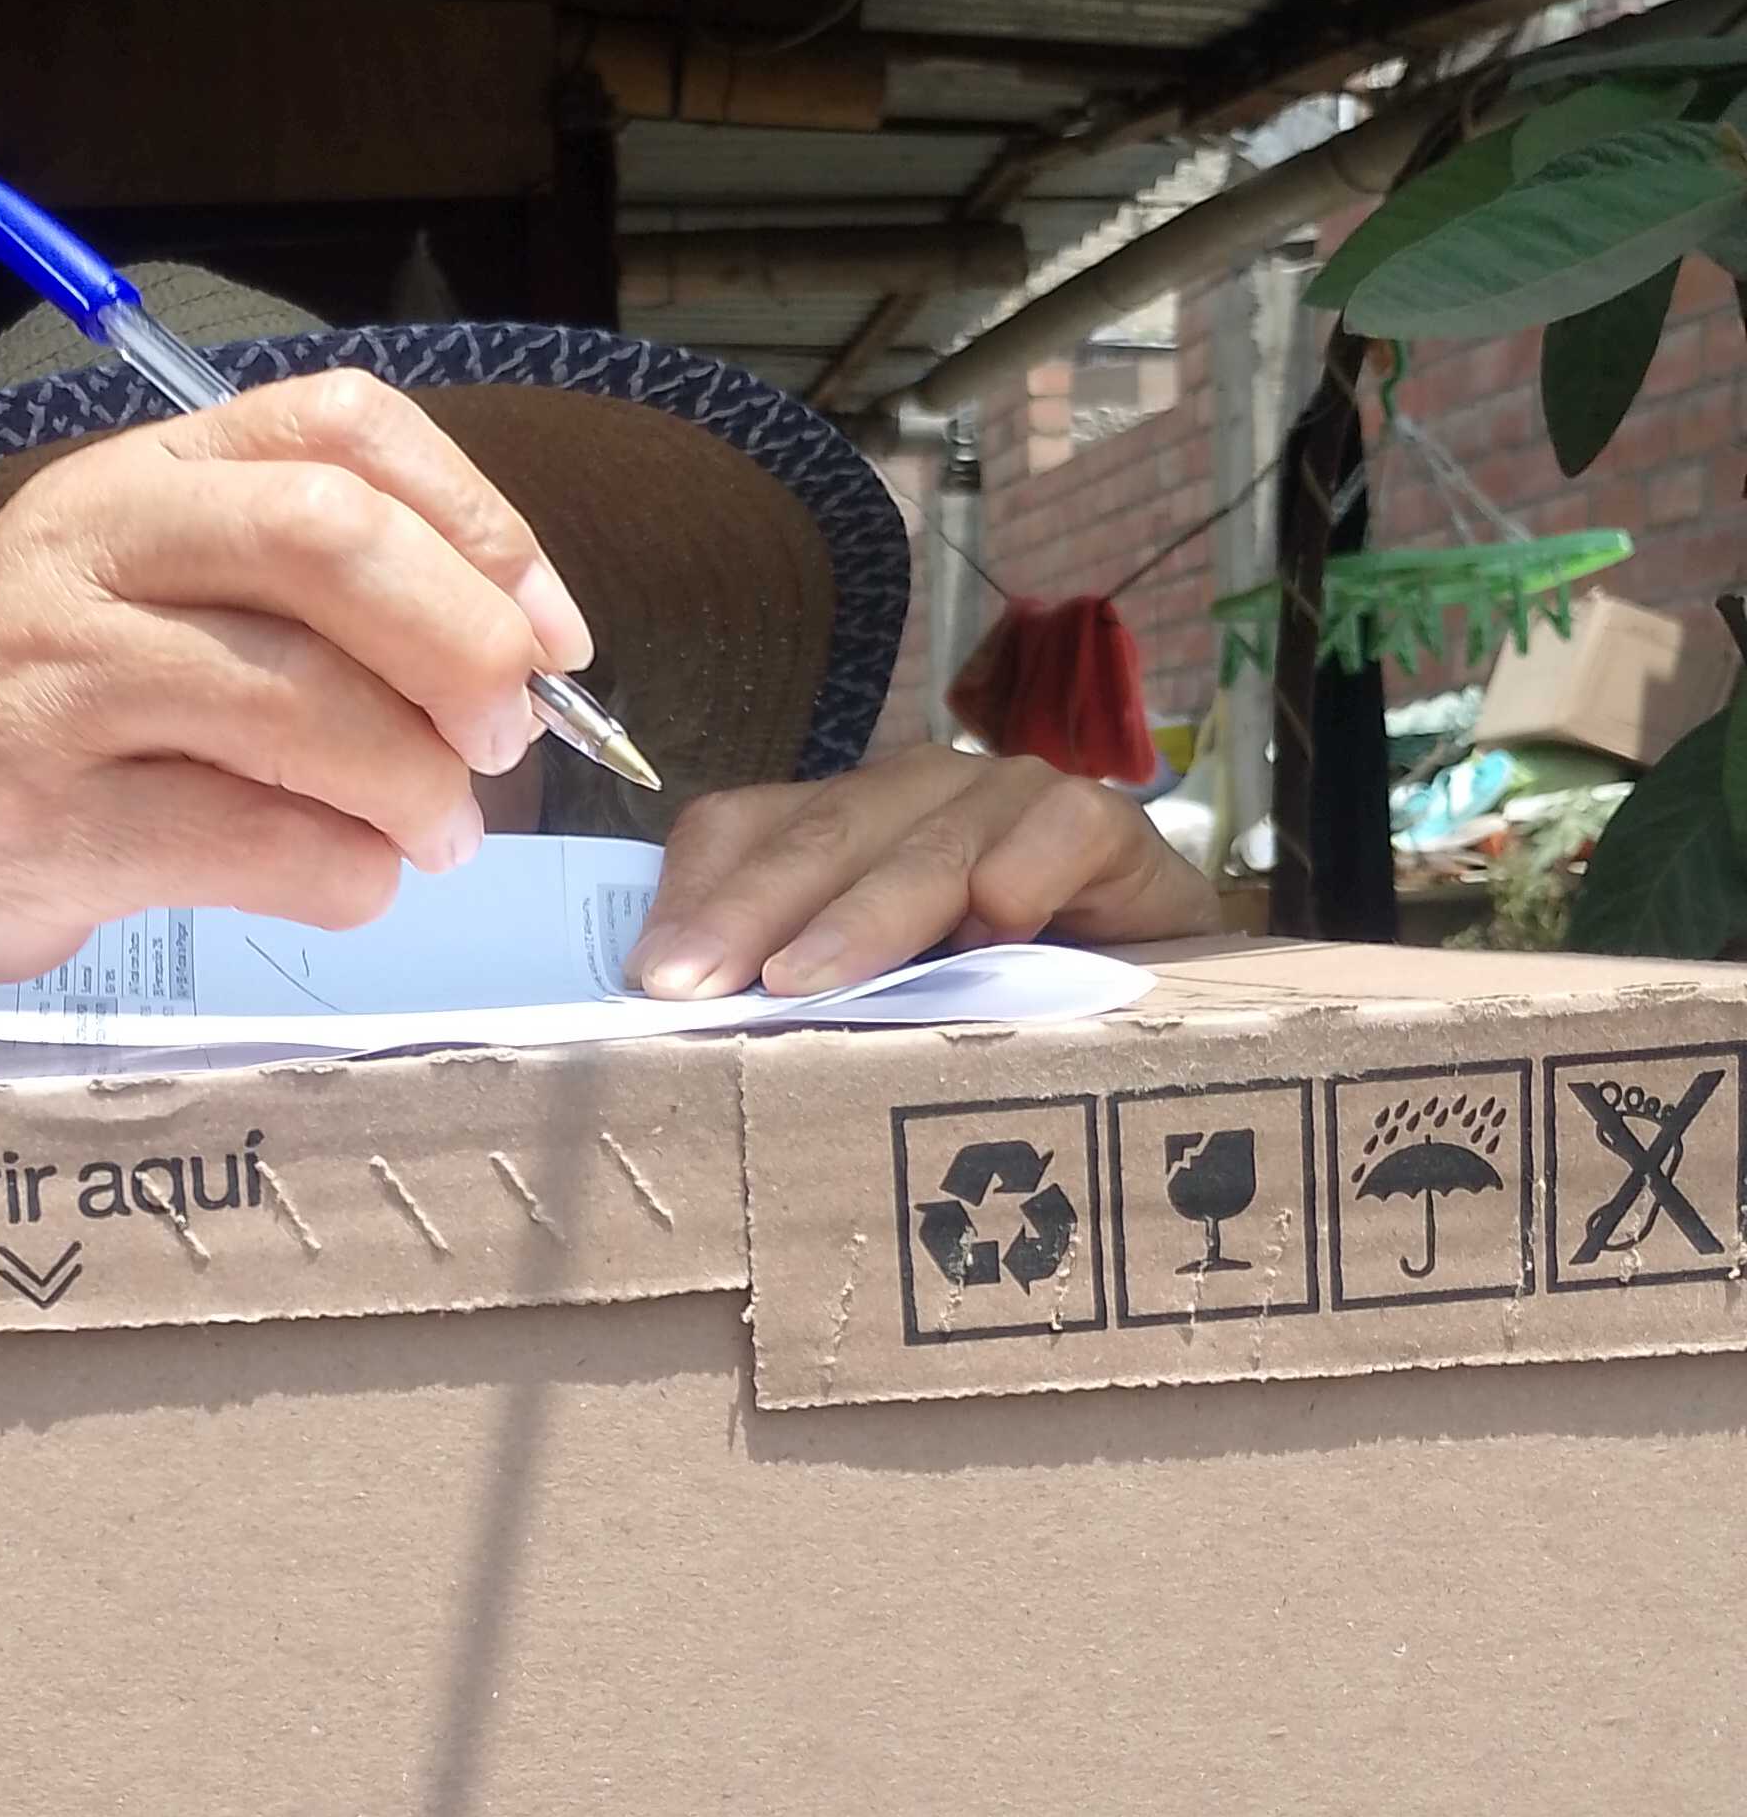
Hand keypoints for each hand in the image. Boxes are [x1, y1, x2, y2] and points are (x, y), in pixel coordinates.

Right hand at [0, 369, 589, 985]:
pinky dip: (347, 872)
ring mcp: (56, 680)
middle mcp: (92, 549)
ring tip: (437, 830)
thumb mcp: (157, 587)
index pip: (341, 426)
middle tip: (506, 733)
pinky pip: (254, 841)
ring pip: (300, 702)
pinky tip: (351, 877)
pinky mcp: (44, 817)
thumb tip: (529, 647)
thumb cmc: (51, 704)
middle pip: (330, 540)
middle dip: (463, 643)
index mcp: (143, 470)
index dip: (484, 522)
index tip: (551, 631)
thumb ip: (312, 584)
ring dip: (416, 784)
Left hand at [628, 745, 1219, 997]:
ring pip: (921, 846)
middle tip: (694, 985)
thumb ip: (799, 989)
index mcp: (842, 822)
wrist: (1166, 973)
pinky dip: (1021, 881)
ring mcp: (1007, 795)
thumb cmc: (999, 992)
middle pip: (816, 837)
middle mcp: (915, 792)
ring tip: (806, 982)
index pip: (738, 827)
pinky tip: (996, 933)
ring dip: (863, 915)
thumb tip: (685, 1024)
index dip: (695, 897)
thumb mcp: (884, 991)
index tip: (650, 979)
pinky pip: (1050, 837)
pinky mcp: (1099, 819)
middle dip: (749, 914)